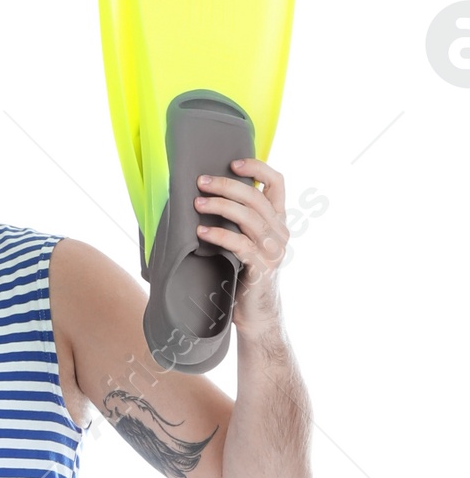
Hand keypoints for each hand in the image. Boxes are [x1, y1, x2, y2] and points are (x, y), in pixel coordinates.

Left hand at [193, 158, 289, 333]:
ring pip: (249, 218)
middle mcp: (280, 232)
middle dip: (227, 185)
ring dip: (220, 207)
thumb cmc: (244, 275)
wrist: (256, 315)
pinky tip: (201, 232)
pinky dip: (220, 235)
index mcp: (278, 221)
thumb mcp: (246, 242)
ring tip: (197, 203)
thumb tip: (210, 195)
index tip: (232, 163)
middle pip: (256, 197)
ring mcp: (274, 250)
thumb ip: (240, 221)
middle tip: (201, 182)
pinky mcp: (262, 268)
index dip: (257, 167)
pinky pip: (241, 245)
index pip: (277, 183)